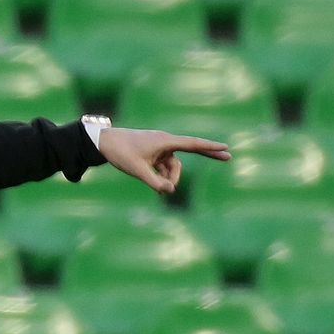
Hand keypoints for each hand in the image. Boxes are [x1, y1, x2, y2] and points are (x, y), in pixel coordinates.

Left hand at [99, 128, 230, 195]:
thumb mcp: (138, 171)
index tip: (225, 147)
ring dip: (168, 178)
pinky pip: (163, 168)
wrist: (104, 143)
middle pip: (188, 153)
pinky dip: (161, 176)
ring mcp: (160, 148)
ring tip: (157, 187)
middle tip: (229, 157)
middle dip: (204, 157)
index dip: (210, 147)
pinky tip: (155, 184)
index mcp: (165, 141)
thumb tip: (171, 191)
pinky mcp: (154, 153)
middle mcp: (165, 142)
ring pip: (172, 167)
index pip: (192, 144)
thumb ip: (155, 183)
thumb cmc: (121, 153)